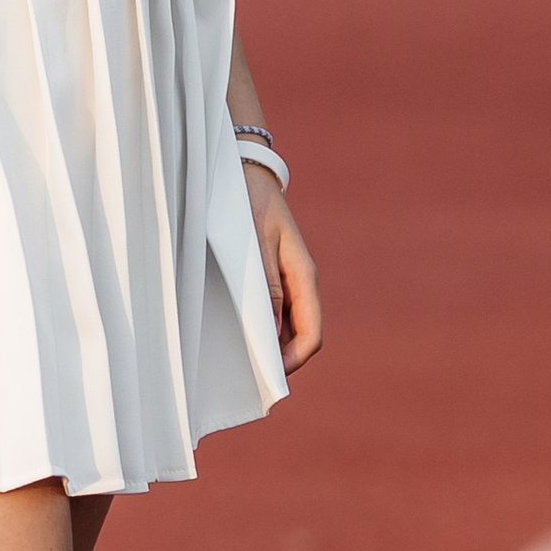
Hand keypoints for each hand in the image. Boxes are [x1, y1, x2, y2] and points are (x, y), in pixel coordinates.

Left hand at [243, 160, 321, 374]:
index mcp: (304, 275)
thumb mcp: (254, 245)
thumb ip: (265, 288)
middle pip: (301, 335)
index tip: (268, 377)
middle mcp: (301, 281)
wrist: (246, 173)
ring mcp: (289, 279)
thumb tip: (270, 334)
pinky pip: (275, 311)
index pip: (311, 333)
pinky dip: (261, 327)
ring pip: (288, 326)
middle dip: (280, 359)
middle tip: (248, 377)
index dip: (293, 361)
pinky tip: (238, 332)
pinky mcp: (275, 275)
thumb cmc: (247, 204)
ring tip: (239, 359)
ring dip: (269, 344)